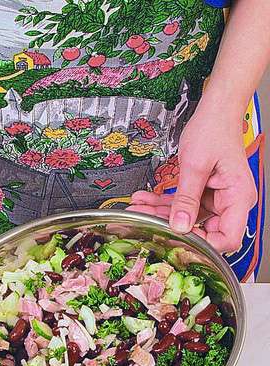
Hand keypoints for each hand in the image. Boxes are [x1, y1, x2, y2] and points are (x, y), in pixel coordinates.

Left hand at [128, 104, 256, 252]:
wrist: (215, 110)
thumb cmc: (214, 128)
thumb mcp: (195, 165)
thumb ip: (186, 199)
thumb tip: (180, 226)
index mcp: (238, 197)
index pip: (228, 238)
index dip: (205, 245)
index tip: (179, 241)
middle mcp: (231, 201)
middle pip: (205, 231)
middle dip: (173, 227)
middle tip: (147, 223)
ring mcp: (217, 198)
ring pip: (188, 218)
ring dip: (162, 214)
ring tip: (138, 209)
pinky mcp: (204, 193)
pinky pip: (184, 204)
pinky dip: (164, 203)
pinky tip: (145, 200)